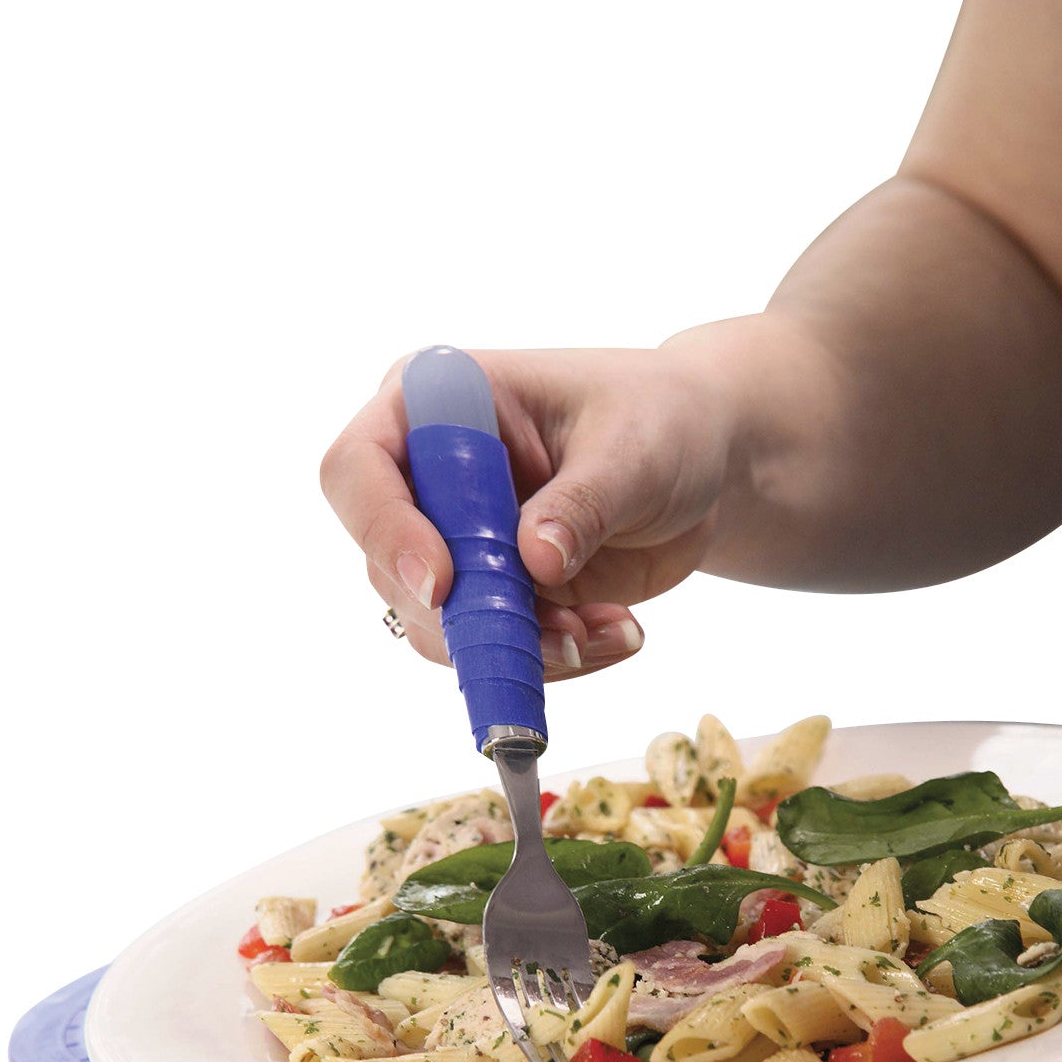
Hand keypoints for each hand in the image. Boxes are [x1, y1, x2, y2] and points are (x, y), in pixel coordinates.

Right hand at [321, 328, 756, 677]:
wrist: (702, 460)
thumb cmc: (661, 419)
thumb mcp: (634, 449)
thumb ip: (582, 501)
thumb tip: (534, 561)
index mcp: (438, 402)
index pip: (359, 468)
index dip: (386, 531)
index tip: (443, 583)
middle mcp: (426, 477)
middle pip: (392, 568)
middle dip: (472, 615)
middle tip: (557, 633)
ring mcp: (455, 542)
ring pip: (439, 626)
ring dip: (519, 648)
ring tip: (605, 631)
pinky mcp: (492, 595)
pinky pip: (491, 650)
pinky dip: (550, 659)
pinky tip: (615, 632)